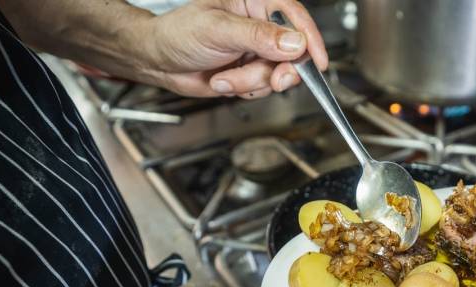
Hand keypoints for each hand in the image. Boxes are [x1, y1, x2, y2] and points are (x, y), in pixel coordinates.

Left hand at [138, 0, 327, 98]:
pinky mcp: (251, 73)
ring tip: (224, 76)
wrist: (158, 62)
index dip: (310, 39)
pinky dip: (245, 90)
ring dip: (251, 82)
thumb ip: (259, 36)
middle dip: (278, 70)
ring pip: (277, 74)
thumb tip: (295, 42)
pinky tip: (224, 81)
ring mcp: (256, 51)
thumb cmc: (178, 33)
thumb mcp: (219, 29)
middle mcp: (260, 26)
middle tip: (273, 79)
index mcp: (255, 2)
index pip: (294, 17)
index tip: (317, 61)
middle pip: (292, 52)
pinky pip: (264, 88)